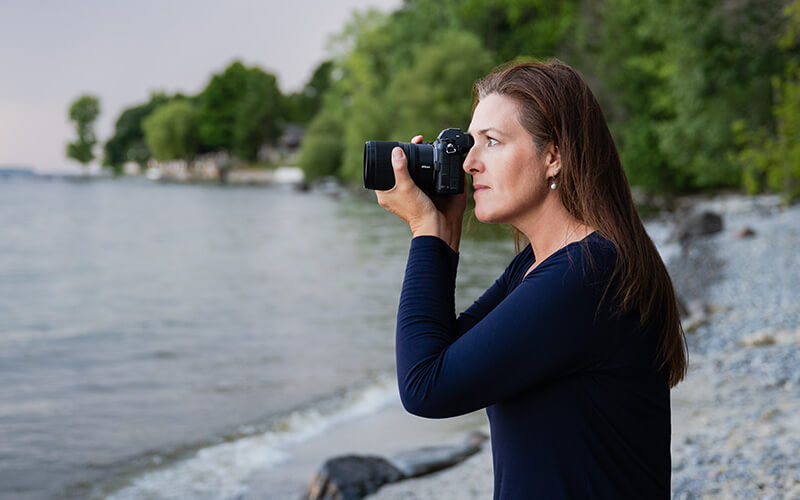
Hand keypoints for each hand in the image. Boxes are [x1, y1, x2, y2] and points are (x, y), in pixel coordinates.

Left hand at [375, 135, 465, 251]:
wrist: (436, 224)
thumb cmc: (418, 211)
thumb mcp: (406, 187)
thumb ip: (400, 169)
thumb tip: (396, 151)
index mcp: (385, 192)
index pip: (381, 169)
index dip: (387, 157)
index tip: (397, 146)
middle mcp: (395, 192)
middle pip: (395, 168)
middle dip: (403, 155)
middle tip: (413, 143)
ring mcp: (407, 192)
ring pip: (408, 170)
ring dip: (414, 159)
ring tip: (421, 146)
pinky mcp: (419, 192)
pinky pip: (418, 175)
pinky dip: (422, 166)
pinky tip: (428, 159)